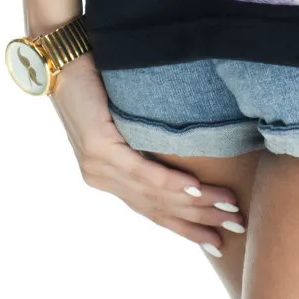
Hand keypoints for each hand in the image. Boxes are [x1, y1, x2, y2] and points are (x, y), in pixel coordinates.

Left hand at [48, 52, 244, 254]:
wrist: (62, 58)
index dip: (185, 227)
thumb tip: (185, 148)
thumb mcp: (122, 118)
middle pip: (158, 208)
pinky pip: (141, 171)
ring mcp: (98, 166)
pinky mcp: (98, 148)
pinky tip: (195, 188)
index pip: (151, 210)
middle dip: (199, 222)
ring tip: (227, 209)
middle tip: (236, 228)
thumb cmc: (96, 81)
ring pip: (154, 194)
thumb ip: (142, 141)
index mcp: (107, 177)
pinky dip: (171, 182)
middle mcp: (102, 178)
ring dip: (196, 204)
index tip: (216, 240)